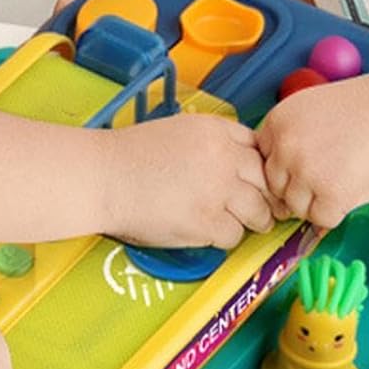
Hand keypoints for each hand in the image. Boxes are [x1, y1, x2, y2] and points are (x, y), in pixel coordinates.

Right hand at [108, 113, 272, 248]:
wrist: (101, 177)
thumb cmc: (129, 157)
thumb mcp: (178, 131)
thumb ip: (212, 142)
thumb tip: (240, 164)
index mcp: (216, 130)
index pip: (260, 148)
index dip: (260, 169)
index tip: (257, 182)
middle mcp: (224, 157)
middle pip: (267, 180)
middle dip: (266, 197)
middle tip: (262, 209)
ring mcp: (218, 191)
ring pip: (258, 211)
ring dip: (251, 221)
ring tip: (237, 223)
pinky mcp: (207, 222)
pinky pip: (234, 236)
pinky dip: (223, 238)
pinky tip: (206, 232)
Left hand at [254, 74, 368, 228]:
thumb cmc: (366, 112)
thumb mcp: (312, 111)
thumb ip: (289, 139)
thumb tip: (278, 180)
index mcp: (277, 122)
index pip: (263, 162)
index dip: (286, 169)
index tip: (308, 166)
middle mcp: (285, 147)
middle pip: (275, 187)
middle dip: (299, 189)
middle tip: (328, 178)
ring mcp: (305, 172)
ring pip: (295, 207)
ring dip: (317, 203)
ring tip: (344, 182)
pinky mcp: (329, 194)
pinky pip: (320, 219)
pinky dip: (337, 213)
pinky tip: (352, 192)